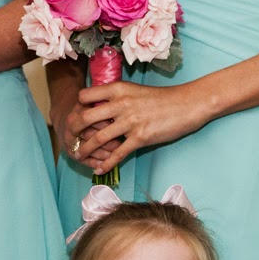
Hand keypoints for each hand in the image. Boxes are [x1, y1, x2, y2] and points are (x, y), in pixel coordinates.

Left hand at [68, 81, 211, 174]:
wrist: (187, 104)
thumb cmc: (162, 98)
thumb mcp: (135, 91)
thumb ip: (117, 98)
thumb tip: (100, 107)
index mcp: (118, 89)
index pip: (85, 96)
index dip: (76, 107)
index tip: (74, 117)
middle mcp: (121, 104)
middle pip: (85, 118)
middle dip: (74, 131)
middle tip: (70, 139)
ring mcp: (130, 121)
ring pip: (98, 139)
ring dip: (85, 150)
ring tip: (79, 156)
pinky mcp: (140, 137)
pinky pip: (117, 154)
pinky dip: (106, 164)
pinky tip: (98, 170)